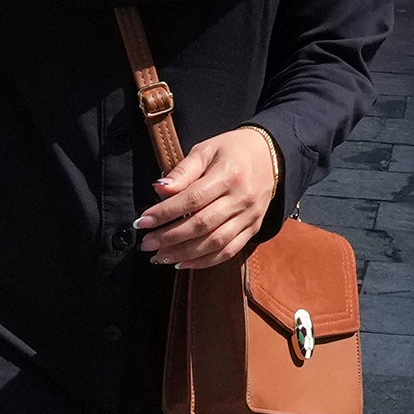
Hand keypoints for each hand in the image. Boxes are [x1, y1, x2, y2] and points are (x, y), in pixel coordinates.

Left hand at [136, 128, 280, 269]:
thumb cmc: (231, 150)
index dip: (165, 213)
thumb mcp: (205, 150)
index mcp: (228, 176)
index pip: (192, 199)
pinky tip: (183, 263)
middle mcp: (241, 199)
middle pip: (202, 225)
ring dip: (185, 254)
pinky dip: (206, 261)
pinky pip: (230, 250)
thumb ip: (183, 171)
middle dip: (170, 238)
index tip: (141, 222)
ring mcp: (250, 217)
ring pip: (216, 243)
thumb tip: (159, 189)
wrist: (271, 155)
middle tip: (145, 244)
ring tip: (159, 258)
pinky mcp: (254, 228)